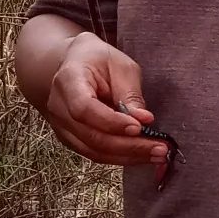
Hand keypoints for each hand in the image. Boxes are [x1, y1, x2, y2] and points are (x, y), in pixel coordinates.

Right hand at [44, 32, 169, 168]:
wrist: (75, 64)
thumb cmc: (99, 60)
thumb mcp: (121, 66)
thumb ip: (130, 93)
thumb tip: (144, 120)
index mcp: (68, 80)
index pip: (84, 108)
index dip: (111, 122)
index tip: (139, 127)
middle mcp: (59, 107)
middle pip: (91, 136)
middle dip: (128, 146)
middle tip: (159, 148)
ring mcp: (62, 126)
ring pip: (94, 150)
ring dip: (127, 156)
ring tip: (157, 154)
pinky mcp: (71, 138)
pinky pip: (95, 153)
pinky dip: (120, 157)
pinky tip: (142, 155)